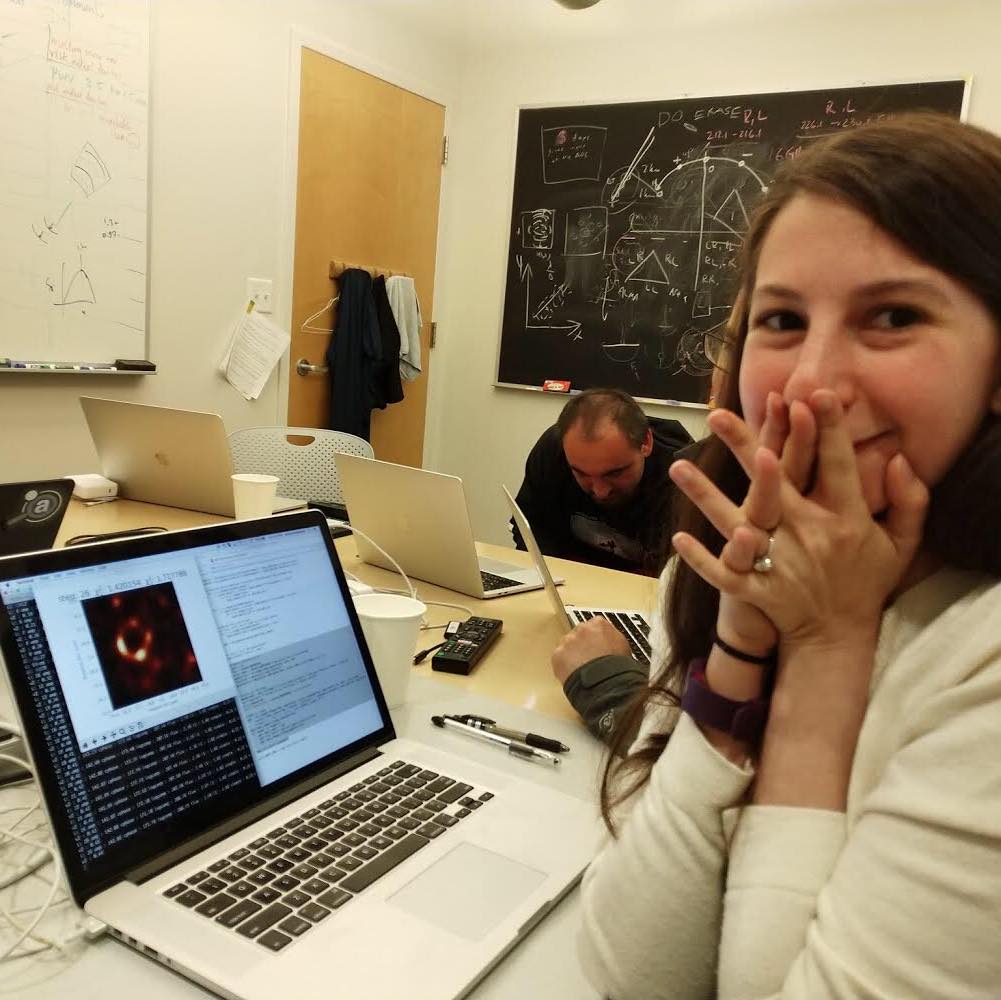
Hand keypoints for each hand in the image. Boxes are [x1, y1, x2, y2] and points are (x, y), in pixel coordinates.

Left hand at [551, 617, 631, 683]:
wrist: (605, 682)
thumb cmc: (616, 667)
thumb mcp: (623, 646)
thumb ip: (613, 637)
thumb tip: (610, 640)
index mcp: (599, 624)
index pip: (594, 626)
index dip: (595, 639)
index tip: (596, 646)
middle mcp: (582, 629)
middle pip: (579, 634)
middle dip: (582, 645)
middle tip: (588, 659)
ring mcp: (568, 641)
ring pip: (567, 646)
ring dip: (572, 654)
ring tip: (582, 668)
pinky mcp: (558, 654)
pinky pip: (559, 658)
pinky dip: (564, 666)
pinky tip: (574, 673)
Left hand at [672, 390, 928, 650]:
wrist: (837, 636)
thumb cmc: (866, 581)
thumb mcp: (901, 543)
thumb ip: (909, 500)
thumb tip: (899, 458)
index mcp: (845, 519)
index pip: (835, 465)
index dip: (826, 430)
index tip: (812, 395)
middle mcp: (808, 536)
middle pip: (773, 484)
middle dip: (745, 447)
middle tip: (719, 416)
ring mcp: (778, 563)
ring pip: (736, 523)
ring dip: (706, 495)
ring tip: (679, 467)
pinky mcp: (757, 590)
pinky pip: (725, 574)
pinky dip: (702, 559)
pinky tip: (679, 539)